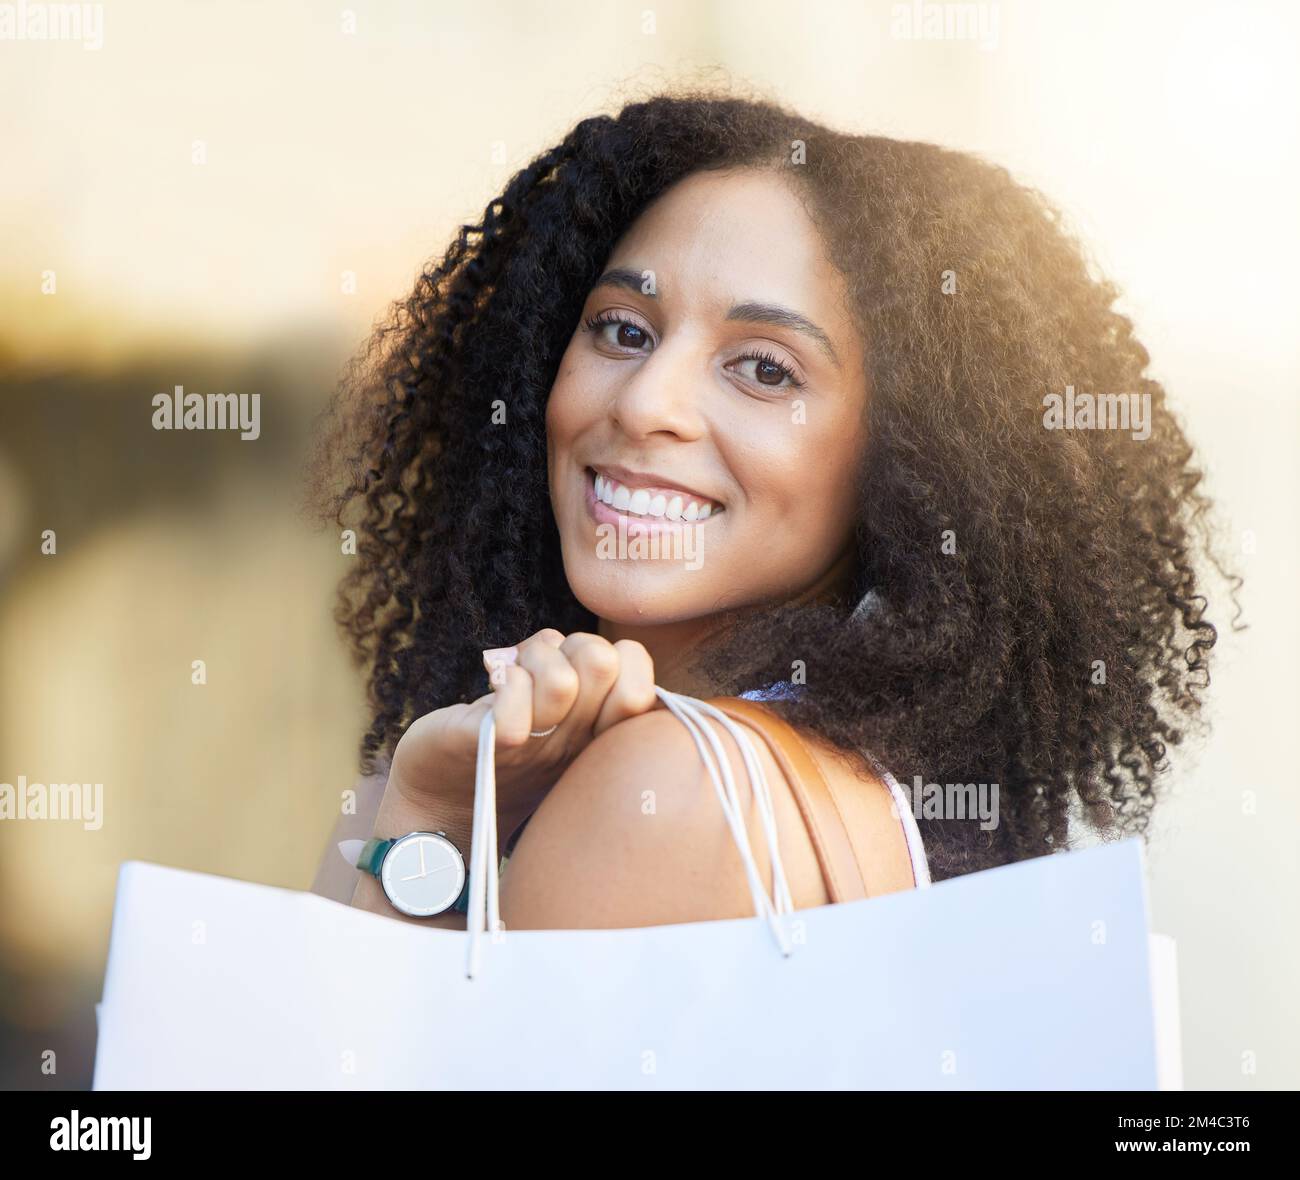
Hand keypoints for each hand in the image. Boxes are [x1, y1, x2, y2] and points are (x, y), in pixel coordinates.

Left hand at [386, 629, 656, 828]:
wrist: (441, 797)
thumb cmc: (508, 744)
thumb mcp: (561, 709)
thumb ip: (588, 678)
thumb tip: (616, 652)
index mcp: (599, 733)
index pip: (644, 687)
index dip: (622, 659)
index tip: (583, 670)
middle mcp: (575, 742)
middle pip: (602, 662)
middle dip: (572, 646)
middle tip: (545, 666)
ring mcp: (535, 745)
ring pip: (559, 678)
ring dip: (533, 657)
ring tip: (517, 673)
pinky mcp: (488, 742)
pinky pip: (512, 697)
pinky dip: (505, 678)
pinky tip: (495, 687)